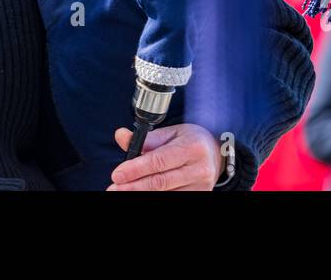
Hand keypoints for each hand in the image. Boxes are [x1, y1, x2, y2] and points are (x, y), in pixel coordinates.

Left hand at [108, 124, 222, 190]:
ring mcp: (201, 186)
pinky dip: (154, 197)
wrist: (216, 153)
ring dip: (141, 194)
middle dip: (134, 187)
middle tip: (114, 188)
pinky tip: (139, 193)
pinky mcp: (200, 196)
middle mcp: (199, 169)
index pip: (159, 161)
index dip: (136, 169)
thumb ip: (146, 138)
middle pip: (160, 182)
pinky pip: (173, 198)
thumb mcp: (171, 132)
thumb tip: (121, 136)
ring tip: (122, 192)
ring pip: (166, 194)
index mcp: (192, 147)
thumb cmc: (191, 140)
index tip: (117, 174)